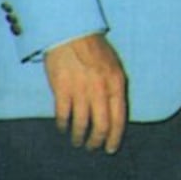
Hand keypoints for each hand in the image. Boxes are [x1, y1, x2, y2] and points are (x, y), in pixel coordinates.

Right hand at [44, 33, 127, 152]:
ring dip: (79, 137)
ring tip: (77, 141)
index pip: (119, 119)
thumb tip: (114, 112)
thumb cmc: (93, 47)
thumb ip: (115, 87)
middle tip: (92, 147)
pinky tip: (62, 128)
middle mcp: (100, 90)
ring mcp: (80, 90)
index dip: (114, 137)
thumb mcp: (113, 65)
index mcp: (116, 83)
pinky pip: (63, 116)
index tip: (110, 148)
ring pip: (81, 125)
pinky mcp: (62, 90)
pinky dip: (63, 126)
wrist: (70, 31)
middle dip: (97, 142)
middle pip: (101, 126)